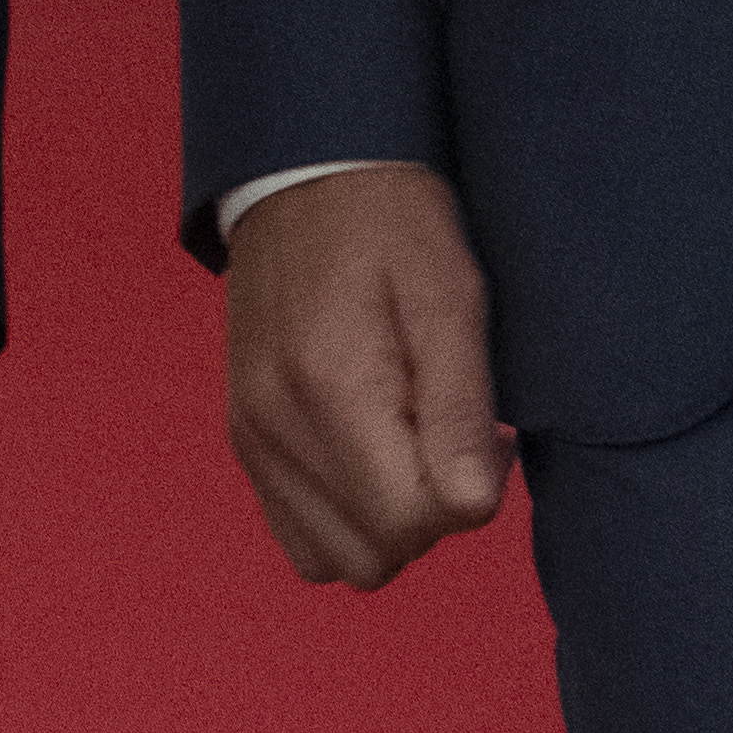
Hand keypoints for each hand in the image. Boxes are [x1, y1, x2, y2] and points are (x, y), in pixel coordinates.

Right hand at [220, 166, 509, 585]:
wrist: (302, 171)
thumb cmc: (391, 224)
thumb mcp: (450, 295)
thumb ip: (459, 404)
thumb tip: (472, 507)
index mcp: (329, 386)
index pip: (412, 521)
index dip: (472, 496)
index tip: (489, 435)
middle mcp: (274, 424)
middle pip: (375, 557)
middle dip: (432, 518)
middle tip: (455, 439)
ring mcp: (250, 436)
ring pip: (334, 560)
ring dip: (388, 526)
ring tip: (413, 448)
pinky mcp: (244, 436)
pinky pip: (297, 534)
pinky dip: (344, 520)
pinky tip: (372, 457)